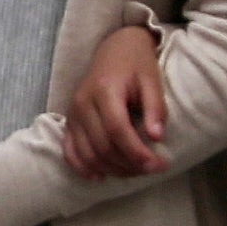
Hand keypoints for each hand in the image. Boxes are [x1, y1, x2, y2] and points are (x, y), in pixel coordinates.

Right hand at [61, 23, 168, 180]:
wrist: (114, 49)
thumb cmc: (136, 65)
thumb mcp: (152, 80)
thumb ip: (155, 108)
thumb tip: (157, 138)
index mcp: (104, 90)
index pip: (117, 130)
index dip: (136, 152)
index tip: (157, 165)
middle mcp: (83, 103)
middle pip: (102, 145)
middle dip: (128, 164)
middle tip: (152, 169)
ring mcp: (73, 113)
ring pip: (87, 153)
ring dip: (111, 169)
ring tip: (135, 172)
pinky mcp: (69, 121)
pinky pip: (70, 151)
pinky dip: (83, 167)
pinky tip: (100, 176)